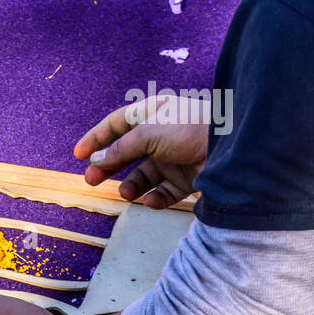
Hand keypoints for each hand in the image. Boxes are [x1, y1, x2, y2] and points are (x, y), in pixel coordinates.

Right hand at [73, 94, 208, 208]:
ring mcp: (175, 158)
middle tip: (90, 181)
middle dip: (108, 166)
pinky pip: (164, 191)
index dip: (97, 138)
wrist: (235, 147)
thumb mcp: (148, 134)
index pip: (117, 124)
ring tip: (125, 193)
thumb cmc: (190, 129)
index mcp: (153, 114)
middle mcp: (162, 135)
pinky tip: (149, 200)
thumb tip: (96, 160)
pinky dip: (155, 198)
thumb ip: (120, 149)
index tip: (78, 155)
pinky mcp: (188, 179)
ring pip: (144, 175)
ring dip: (132, 185)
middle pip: (127, 152)